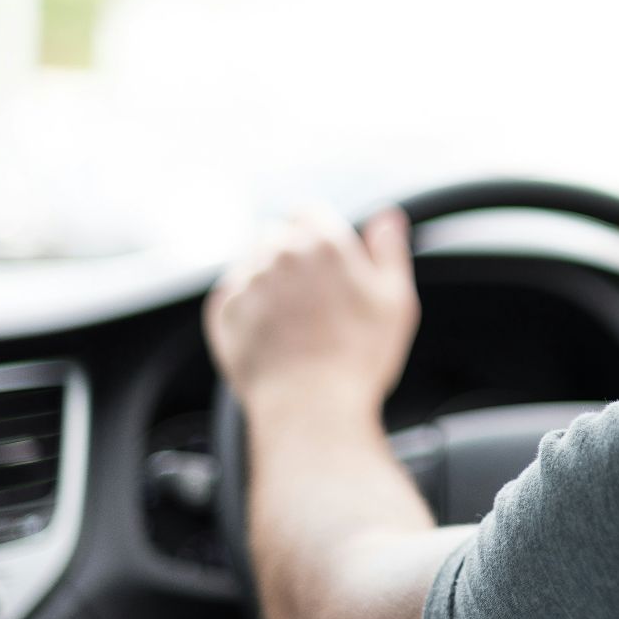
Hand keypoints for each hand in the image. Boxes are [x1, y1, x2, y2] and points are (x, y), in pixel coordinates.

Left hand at [204, 206, 420, 416]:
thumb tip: (387, 217)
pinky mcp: (223, 311)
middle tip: (312, 298)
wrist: (310, 408)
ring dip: (267, 280)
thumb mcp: (395, 300)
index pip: (308, 211)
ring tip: (292, 320)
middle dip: (291, 257)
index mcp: (323, 243)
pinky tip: (271, 333)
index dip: (317, 232)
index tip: (324, 260)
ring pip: (252, 263)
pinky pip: (232, 294)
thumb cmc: (358, 359)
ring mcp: (247, 281)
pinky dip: (247, 307)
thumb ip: (389, 250)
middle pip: (277, 235)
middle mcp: (279, 254)